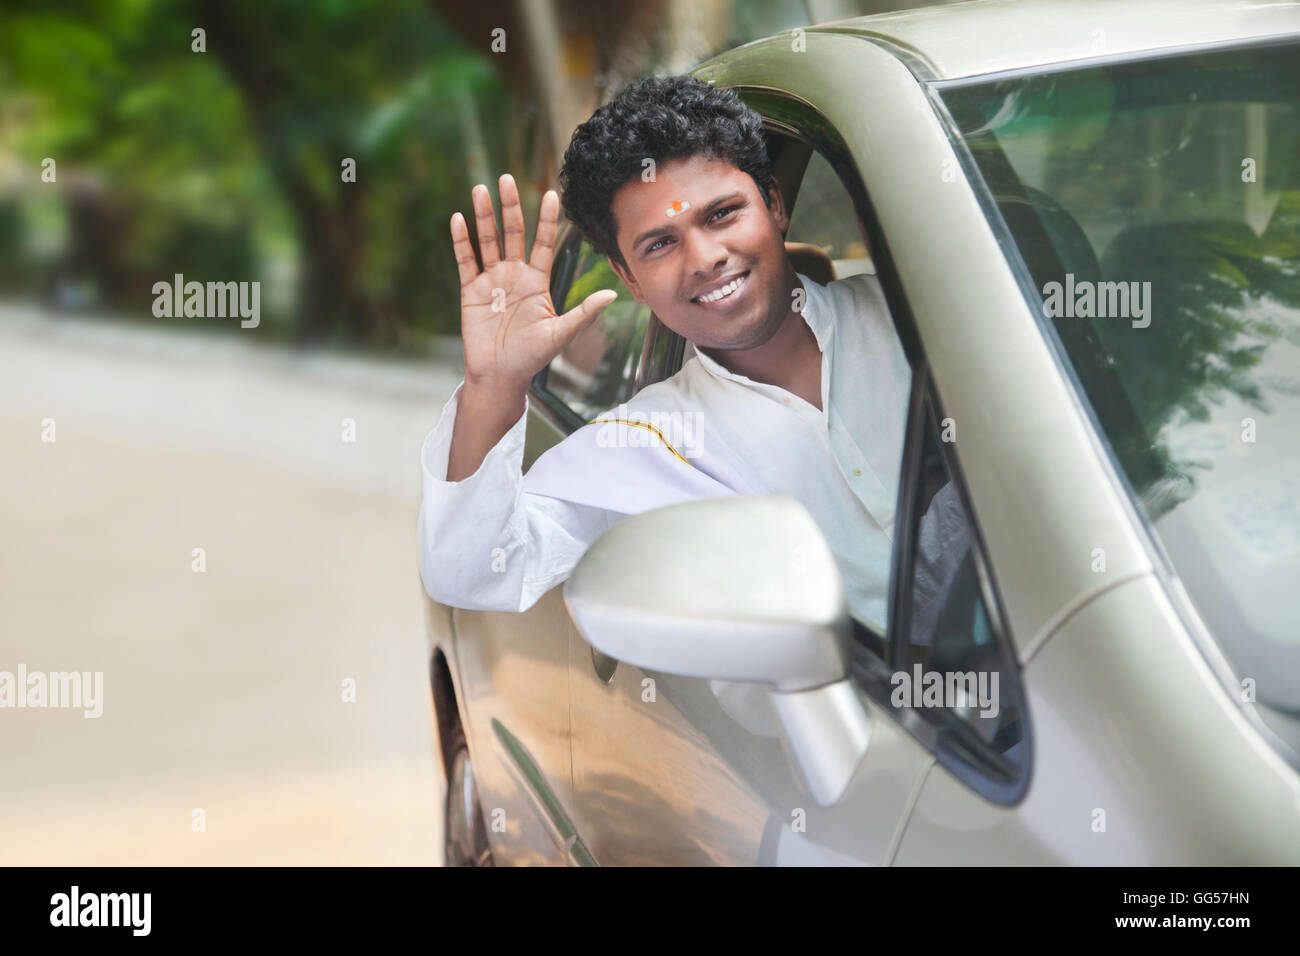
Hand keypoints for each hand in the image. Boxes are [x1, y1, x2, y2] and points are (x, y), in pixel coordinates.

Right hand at [451, 173, 617, 393]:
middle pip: (512, 233)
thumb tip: (611, 295)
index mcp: (537, 281)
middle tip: (507, 179)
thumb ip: (583, 313)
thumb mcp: (560, 334)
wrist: (501, 376)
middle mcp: (514, 274)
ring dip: (484, 216)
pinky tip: (459, 219)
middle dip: (510, 207)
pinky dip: (461, 241)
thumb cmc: (532, 357)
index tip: (551, 194)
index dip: (547, 219)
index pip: (544, 242)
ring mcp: (490, 280)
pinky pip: (465, 261)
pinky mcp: (469, 290)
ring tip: (480, 189)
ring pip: (487, 241)